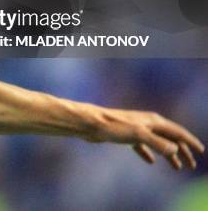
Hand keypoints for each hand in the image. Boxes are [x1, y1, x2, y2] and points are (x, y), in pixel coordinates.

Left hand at [86, 106, 203, 169]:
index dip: (190, 141)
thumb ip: (157, 142)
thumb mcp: (138, 134)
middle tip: (192, 165)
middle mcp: (147, 123)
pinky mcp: (125, 135)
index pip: (177, 131)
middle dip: (182, 150)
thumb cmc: (113, 126)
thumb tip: (175, 150)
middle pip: (170, 137)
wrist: (90, 123)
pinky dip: (149, 153)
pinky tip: (151, 162)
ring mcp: (136, 128)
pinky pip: (142, 145)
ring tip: (177, 167)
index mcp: (153, 121)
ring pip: (158, 142)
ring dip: (169, 154)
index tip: (201, 151)